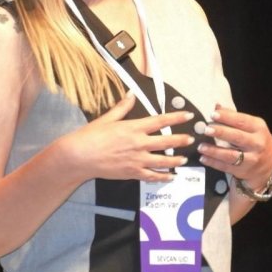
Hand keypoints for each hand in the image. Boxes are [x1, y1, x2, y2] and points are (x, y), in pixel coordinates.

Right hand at [57, 93, 196, 182]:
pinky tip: (170, 177)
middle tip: (191, 139)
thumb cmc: (90, 136)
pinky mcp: (132, 173)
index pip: (160, 121)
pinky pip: (152, 176)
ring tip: (184, 160)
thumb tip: (131, 94)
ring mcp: (137, 160)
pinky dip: (163, 177)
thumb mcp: (107, 118)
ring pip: (163, 161)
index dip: (176, 118)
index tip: (188, 115)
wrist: (79, 156)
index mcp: (134, 127)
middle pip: (166, 141)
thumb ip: (122, 107)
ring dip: (175, 160)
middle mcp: (139, 143)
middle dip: (181, 140)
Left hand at [196, 103, 271, 188]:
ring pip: (230, 155)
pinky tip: (203, 158)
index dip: (227, 117)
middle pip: (237, 137)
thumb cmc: (255, 138)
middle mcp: (257, 143)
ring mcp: (251, 159)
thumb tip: (216, 106)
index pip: (242, 121)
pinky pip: (226, 167)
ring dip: (214, 151)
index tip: (213, 114)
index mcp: (258, 128)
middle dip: (221, 133)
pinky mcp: (243, 170)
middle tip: (206, 129)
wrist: (268, 162)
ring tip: (201, 146)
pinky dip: (213, 162)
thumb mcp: (251, 125)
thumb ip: (234, 116)